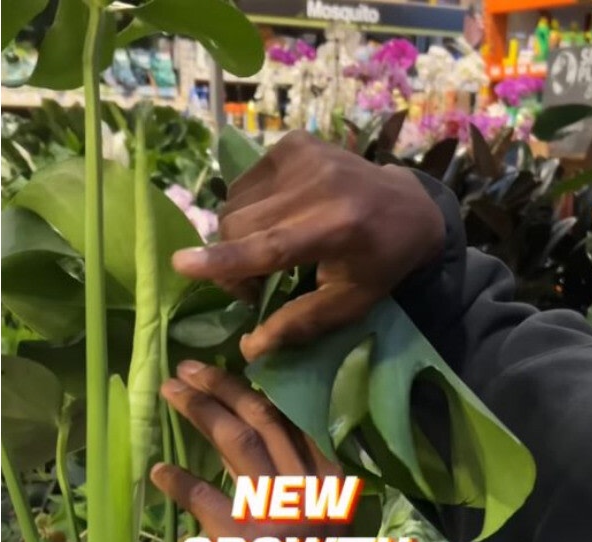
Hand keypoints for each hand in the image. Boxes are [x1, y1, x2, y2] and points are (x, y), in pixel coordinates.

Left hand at [150, 360, 377, 541]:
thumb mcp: (323, 532)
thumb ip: (300, 494)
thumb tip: (263, 463)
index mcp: (330, 487)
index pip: (294, 423)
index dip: (259, 391)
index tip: (233, 367)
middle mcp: (308, 492)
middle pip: (265, 422)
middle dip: (223, 389)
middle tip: (188, 370)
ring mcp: (279, 517)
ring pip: (239, 446)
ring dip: (201, 413)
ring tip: (171, 394)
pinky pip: (208, 501)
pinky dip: (181, 482)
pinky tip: (160, 470)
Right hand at [172, 132, 444, 361]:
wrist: (410, 205)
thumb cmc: (379, 262)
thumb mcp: (350, 302)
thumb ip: (298, 323)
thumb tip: (248, 349)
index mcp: (338, 227)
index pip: (271, 246)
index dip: (225, 260)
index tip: (181, 264)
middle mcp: (319, 184)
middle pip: (238, 226)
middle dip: (232, 261)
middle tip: (257, 284)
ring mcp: (303, 156)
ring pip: (234, 203)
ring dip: (239, 235)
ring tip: (270, 249)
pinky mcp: (293, 143)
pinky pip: (244, 183)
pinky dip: (251, 208)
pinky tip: (278, 216)